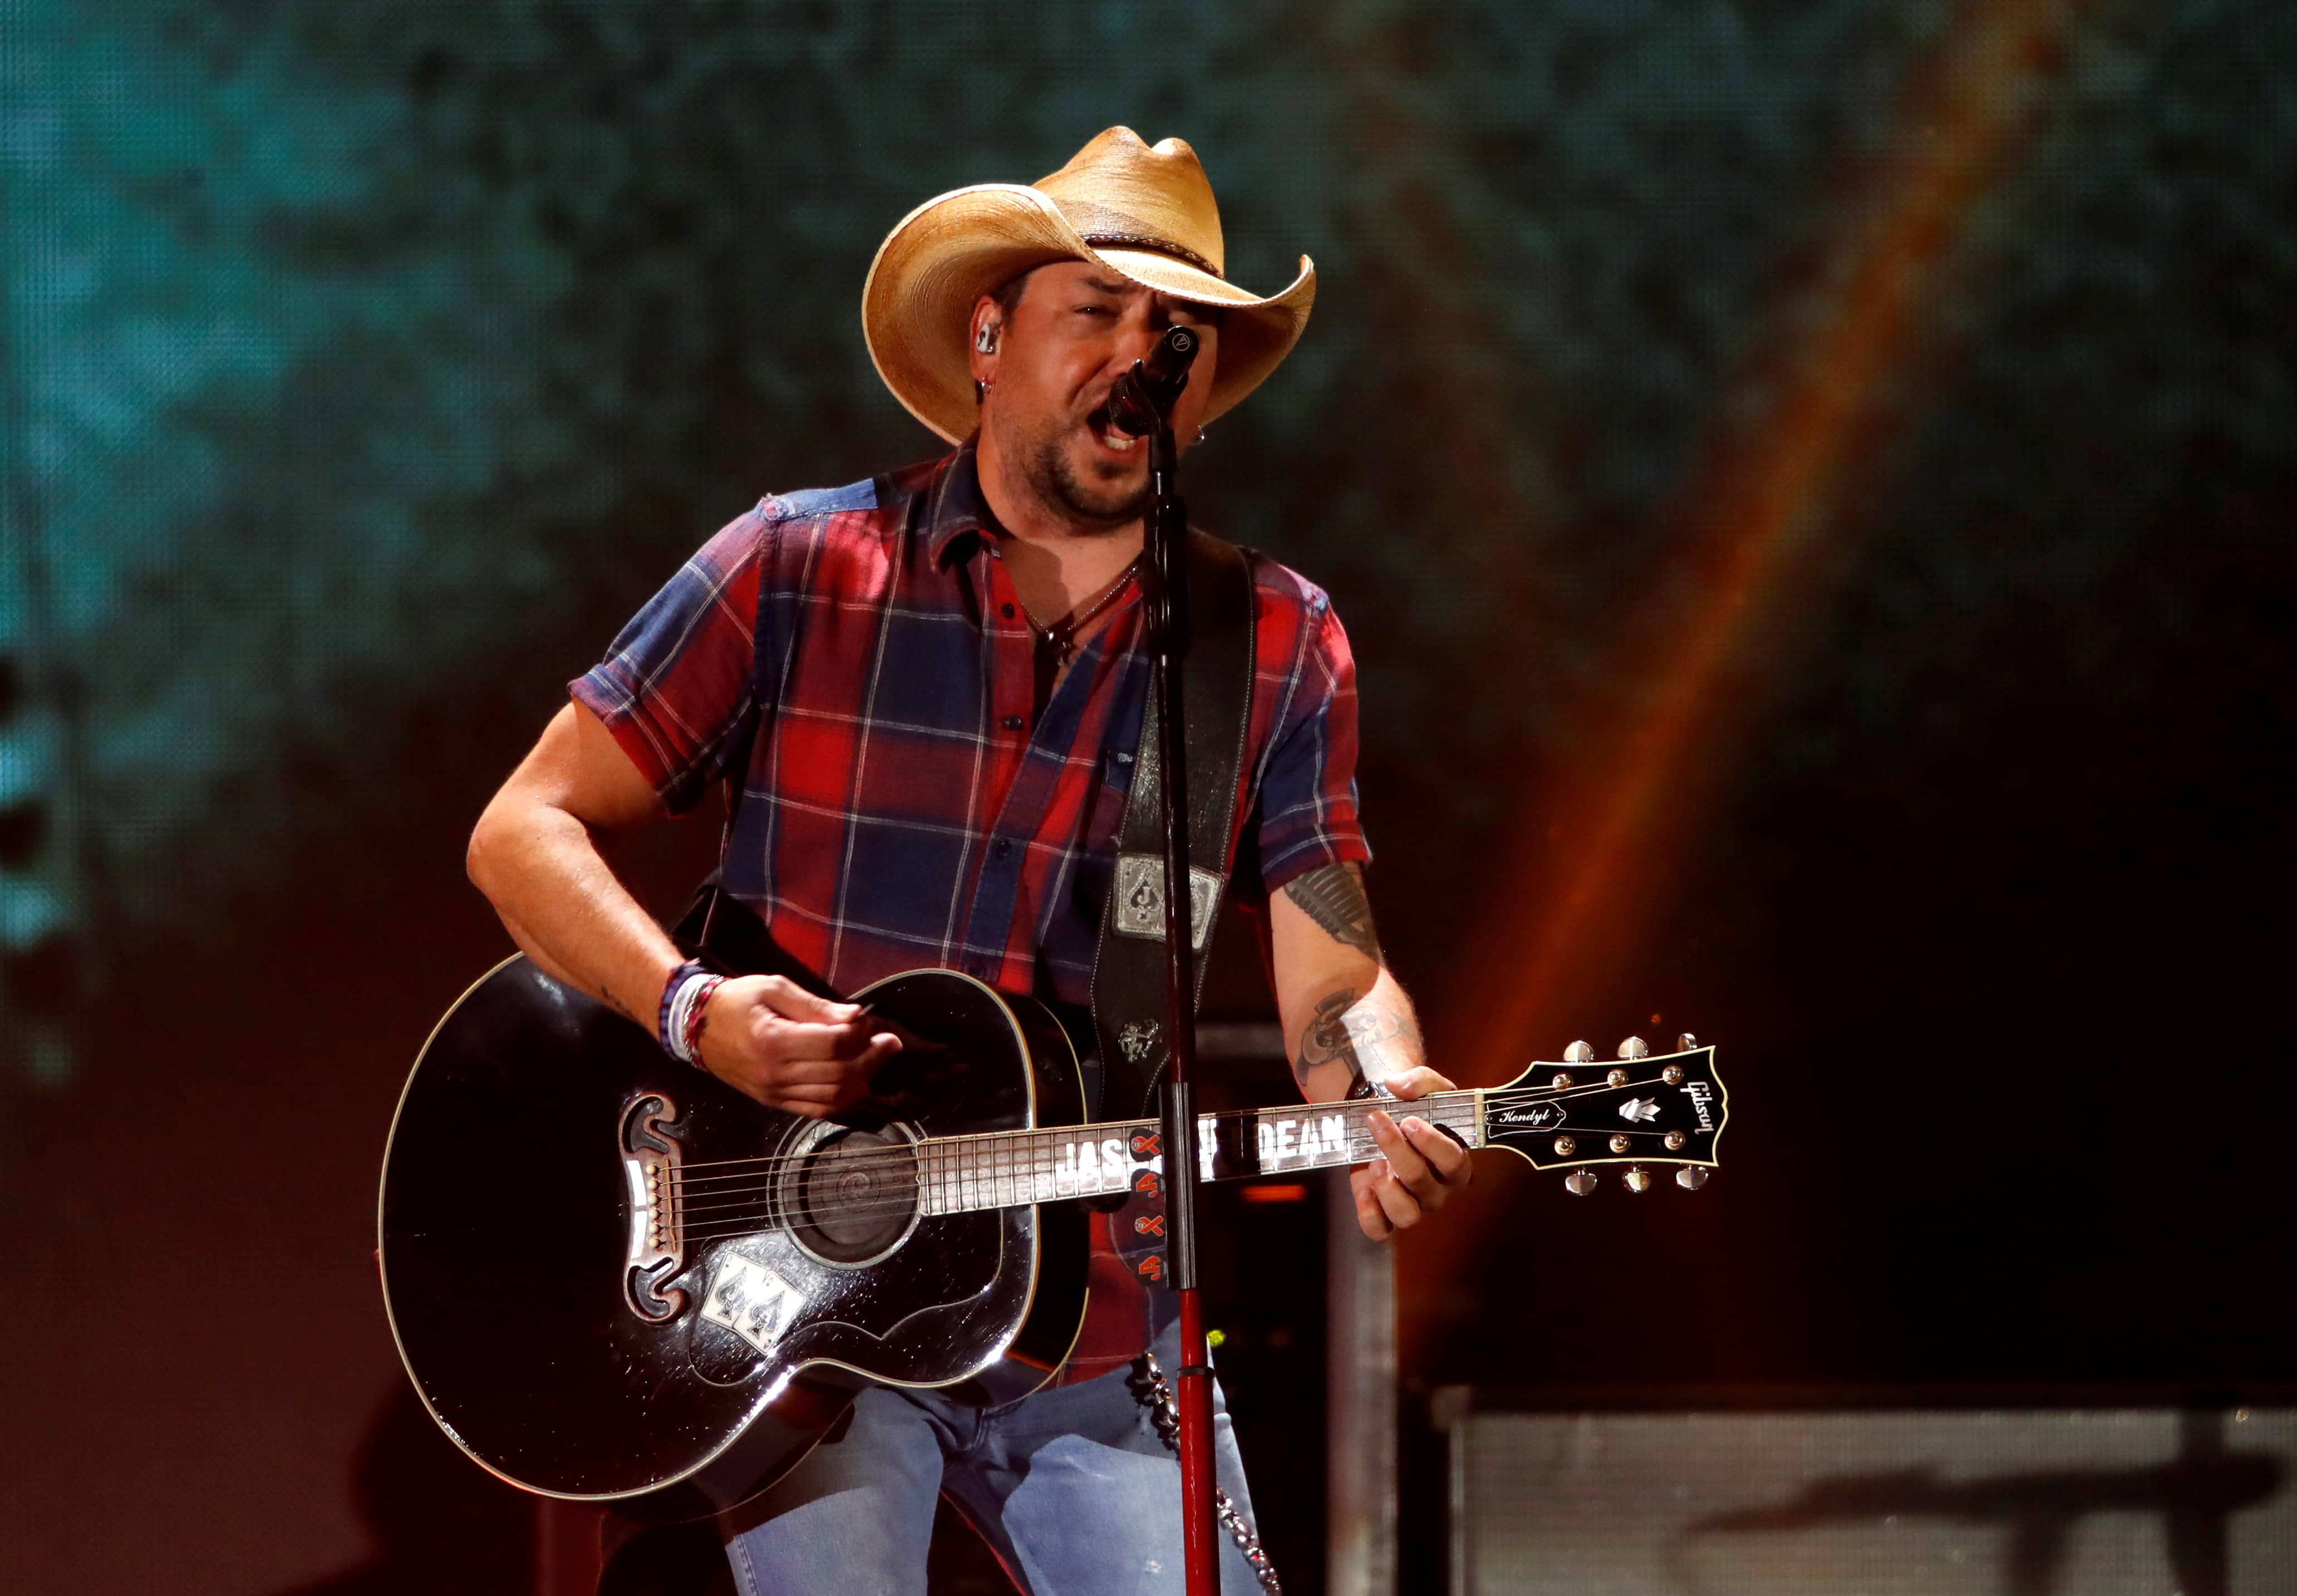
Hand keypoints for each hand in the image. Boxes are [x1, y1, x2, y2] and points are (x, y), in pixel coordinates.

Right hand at [693, 975, 899, 1116]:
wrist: (695, 1027)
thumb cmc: (736, 1000)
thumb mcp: (774, 989)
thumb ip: (816, 1006)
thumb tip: (855, 1016)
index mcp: (773, 1040)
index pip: (834, 1044)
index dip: (860, 1033)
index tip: (870, 1020)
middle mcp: (774, 1073)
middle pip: (839, 1074)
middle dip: (871, 1058)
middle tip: (889, 1041)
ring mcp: (774, 1092)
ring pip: (833, 1098)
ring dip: (863, 1081)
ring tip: (875, 1059)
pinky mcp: (774, 1102)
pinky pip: (818, 1109)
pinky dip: (843, 1099)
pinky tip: (857, 1081)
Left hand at [1350, 1065, 1471, 1240]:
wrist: (1383, 1114)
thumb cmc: (1412, 1105)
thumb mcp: (1423, 1085)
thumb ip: (1419, 1080)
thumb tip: (1398, 1086)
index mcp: (1455, 1161)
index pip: (1454, 1162)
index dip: (1432, 1144)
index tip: (1410, 1120)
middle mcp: (1437, 1188)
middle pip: (1422, 1182)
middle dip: (1396, 1149)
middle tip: (1377, 1120)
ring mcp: (1411, 1204)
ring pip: (1406, 1215)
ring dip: (1386, 1190)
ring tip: (1373, 1162)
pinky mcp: (1383, 1212)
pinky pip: (1379, 1229)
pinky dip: (1370, 1214)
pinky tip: (1363, 1188)